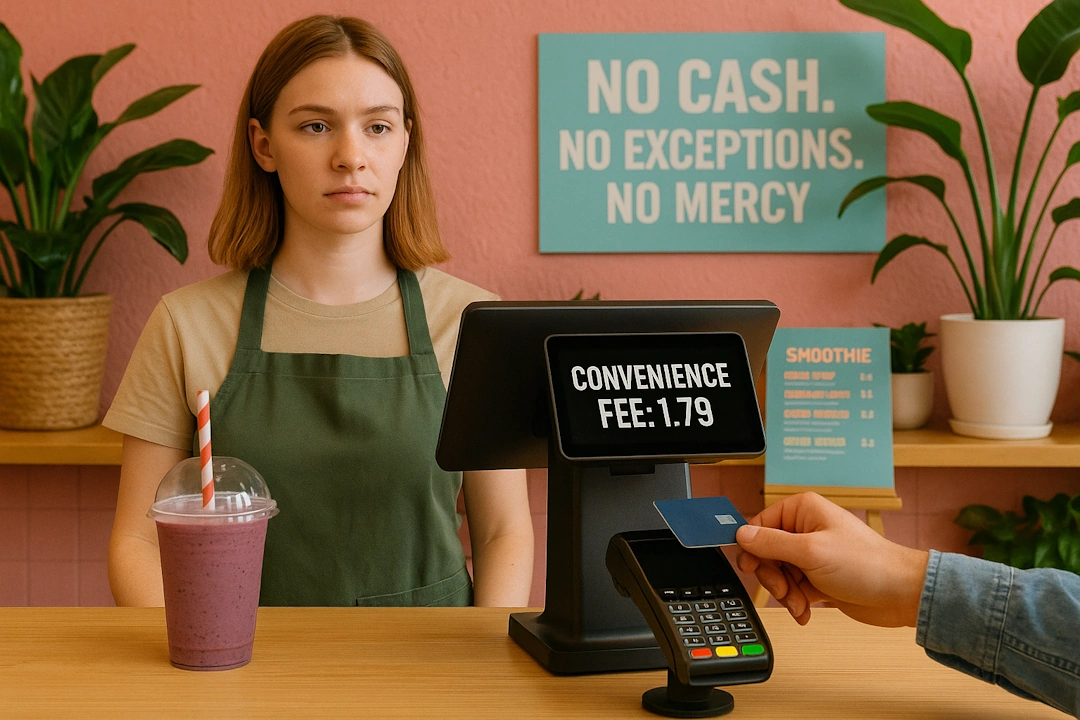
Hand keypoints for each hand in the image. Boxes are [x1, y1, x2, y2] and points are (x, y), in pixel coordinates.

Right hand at [735, 492, 928, 627]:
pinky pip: (793, 589)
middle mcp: (805, 529)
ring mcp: (812, 554)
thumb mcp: (811, 552)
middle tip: (784, 589)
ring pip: (778, 575)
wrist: (900, 594)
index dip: (752, 548)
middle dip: (772, 577)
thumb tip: (741, 534)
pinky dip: (796, 603)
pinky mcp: (818, 576)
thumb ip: (771, 543)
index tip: (752, 568)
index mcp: (802, 510)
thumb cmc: (867, 564)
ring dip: (785, 594)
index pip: (759, 525)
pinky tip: (806, 612)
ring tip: (800, 604)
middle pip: (766, 553)